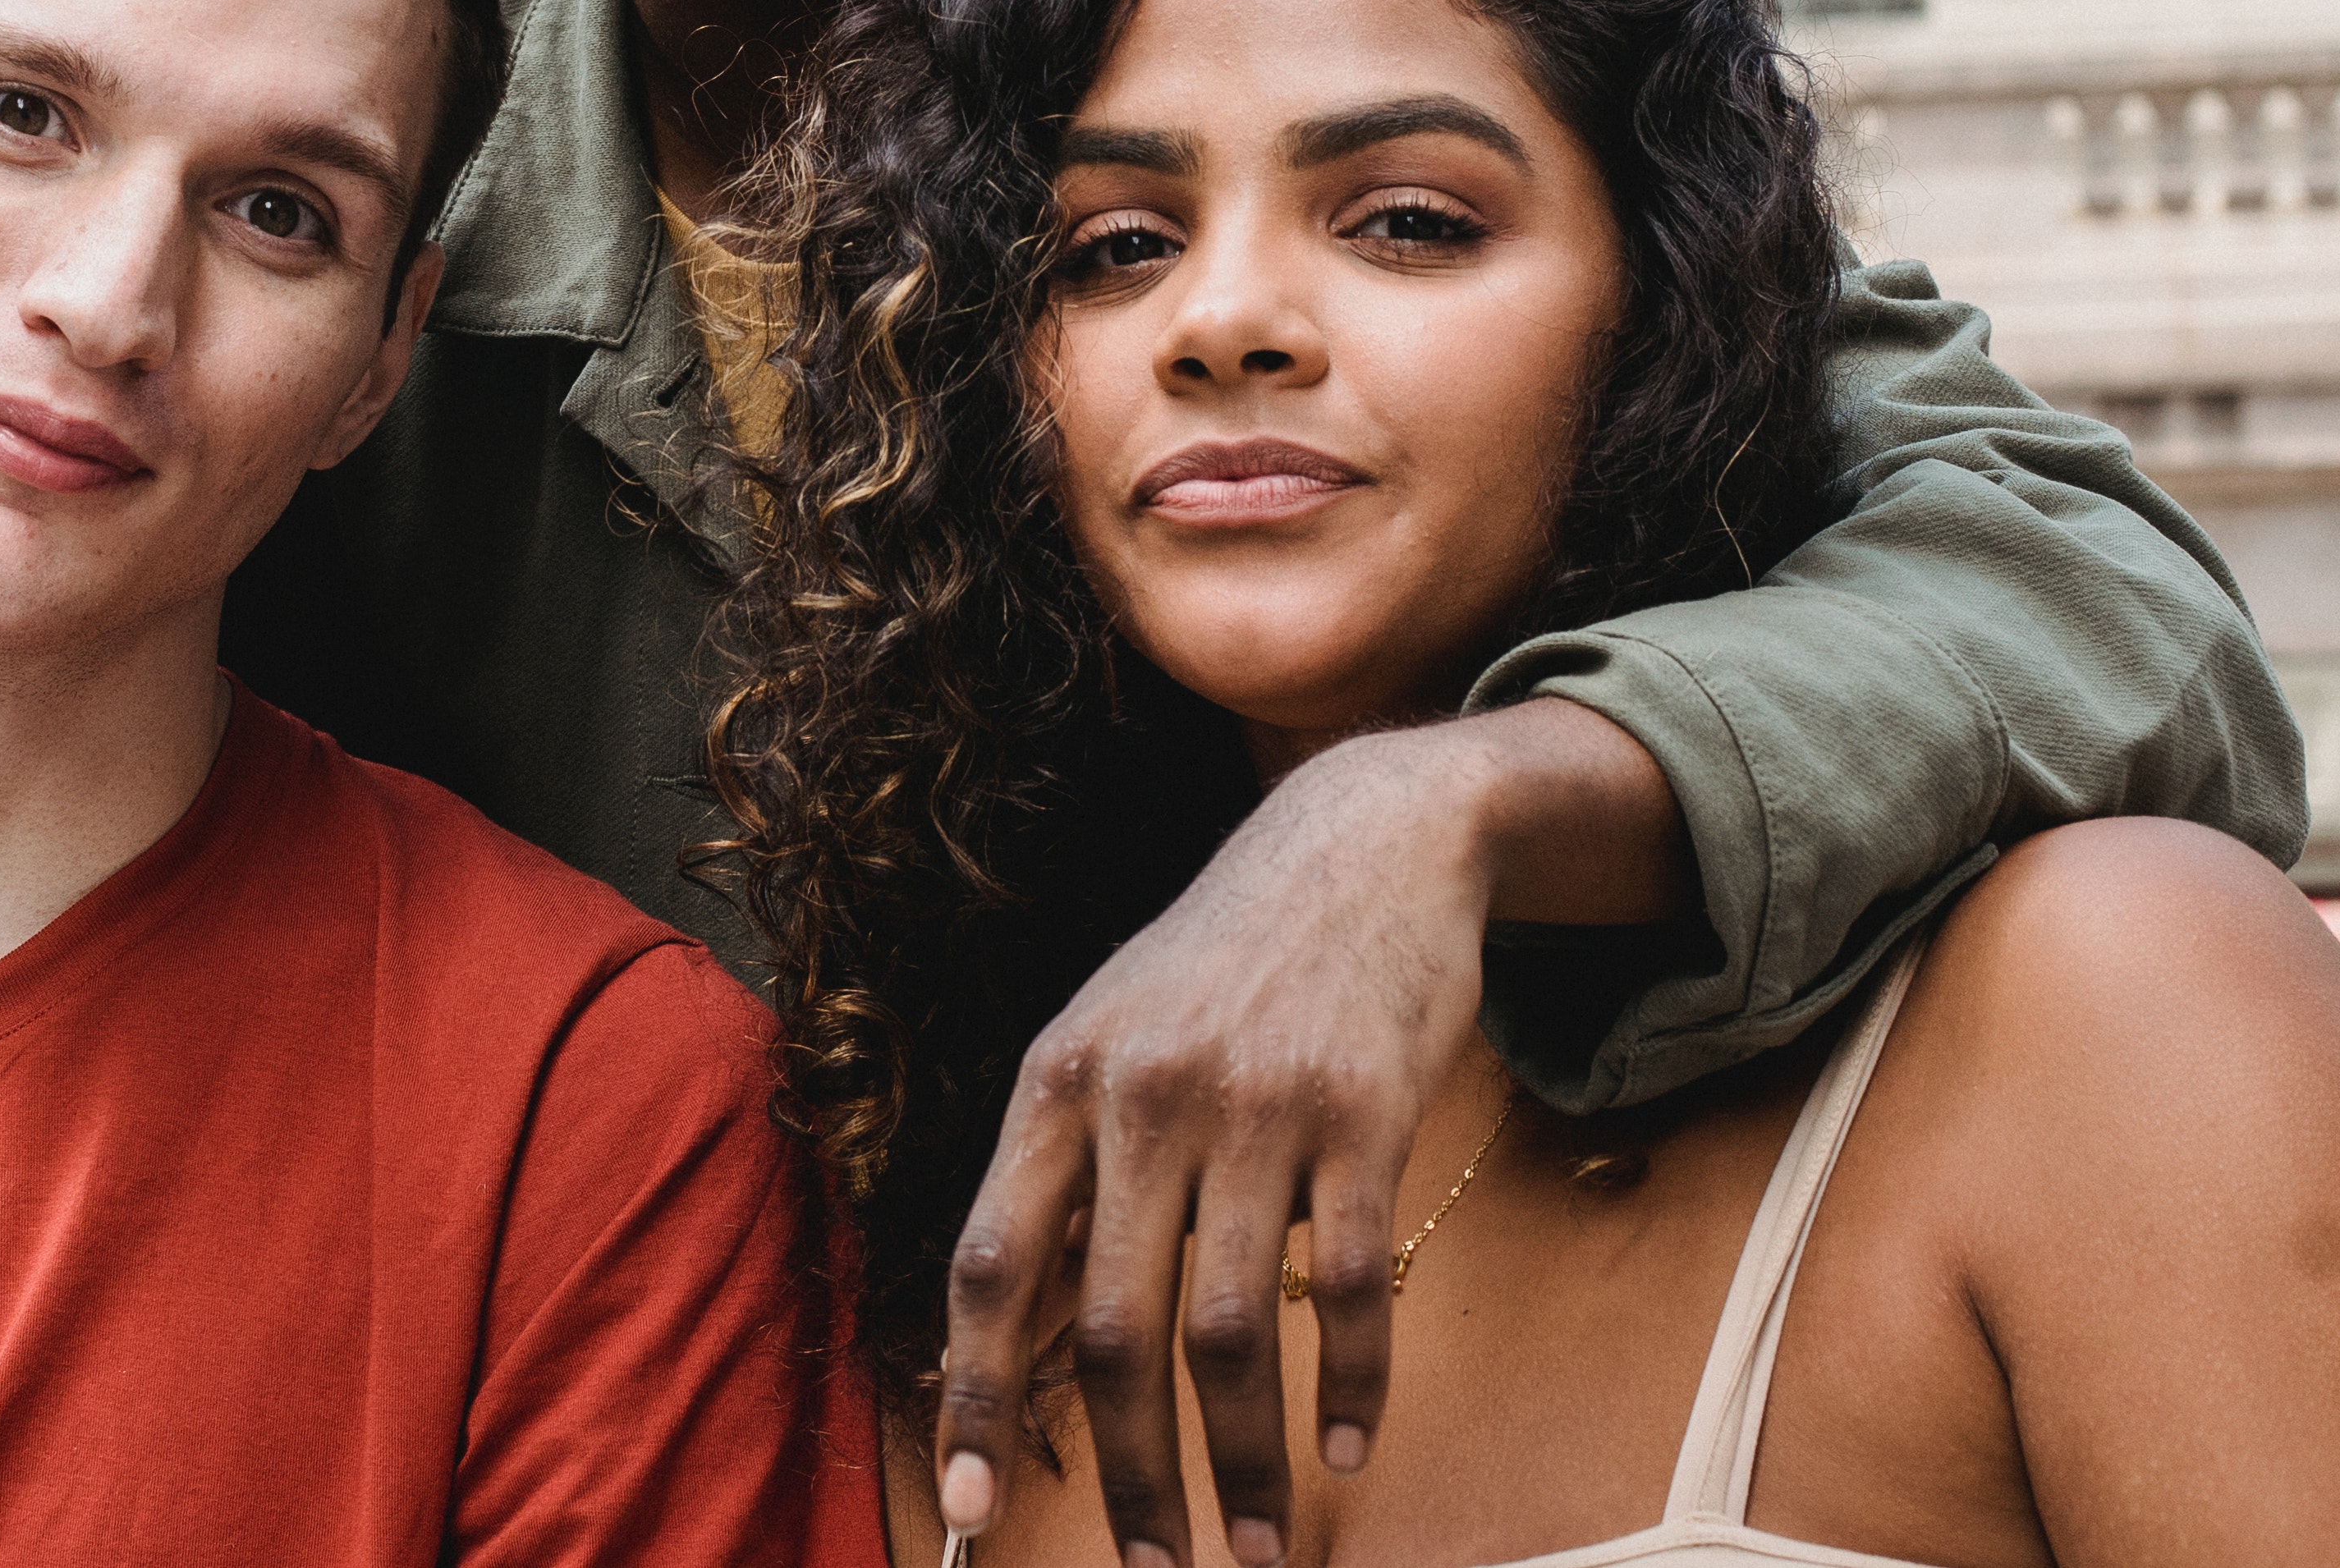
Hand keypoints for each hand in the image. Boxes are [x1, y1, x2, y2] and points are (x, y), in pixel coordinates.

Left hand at [932, 698, 1685, 1567]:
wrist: (1363, 842)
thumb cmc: (1219, 962)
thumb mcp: (1109, 1033)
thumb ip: (1065, 1168)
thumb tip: (1028, 1334)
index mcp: (1058, 1082)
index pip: (993, 1266)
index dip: (974, 1397)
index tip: (973, 1515)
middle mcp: (1144, 1096)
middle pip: (1118, 1329)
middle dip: (1133, 1477)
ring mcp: (1259, 1105)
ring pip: (1234, 1330)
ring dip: (1249, 1461)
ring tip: (1259, 1546)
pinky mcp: (1366, 1113)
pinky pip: (1352, 1282)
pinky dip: (1353, 1382)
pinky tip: (1348, 1443)